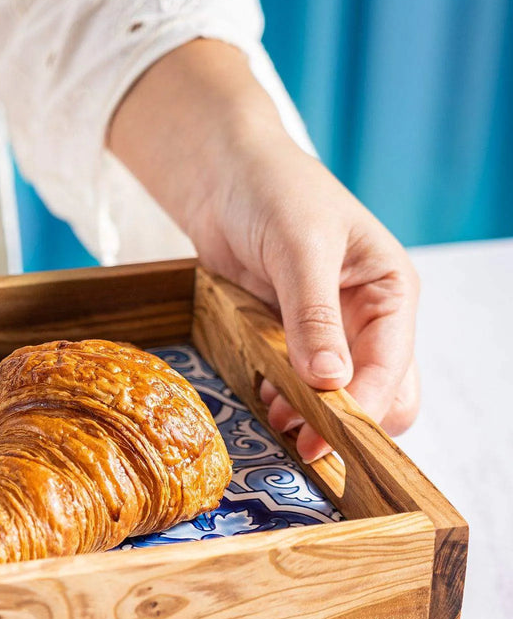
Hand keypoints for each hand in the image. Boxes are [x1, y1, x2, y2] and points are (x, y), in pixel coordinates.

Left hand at [108, 40, 419, 460]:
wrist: (225, 178)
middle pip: (382, 395)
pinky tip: (265, 400)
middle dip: (346, 423)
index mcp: (390, 292)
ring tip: (277, 418)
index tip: (324, 437)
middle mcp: (368, 319)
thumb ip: (314, 315)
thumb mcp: (300, 248)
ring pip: (343, 399)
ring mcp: (331, 333)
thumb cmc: (274, 194)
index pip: (393, 368)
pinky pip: (303, 387)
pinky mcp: (294, 340)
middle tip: (301, 440)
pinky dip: (289, 401)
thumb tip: (331, 382)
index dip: (362, 408)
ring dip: (314, 417)